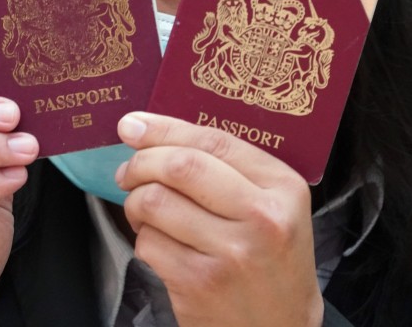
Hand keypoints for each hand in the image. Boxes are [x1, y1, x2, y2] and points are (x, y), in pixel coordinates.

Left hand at [114, 112, 323, 326]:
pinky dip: (144, 239)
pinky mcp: (199, 285)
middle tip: (129, 171)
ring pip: (156, 203)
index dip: (164, 129)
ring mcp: (230, 254)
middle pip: (180, 167)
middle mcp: (260, 217)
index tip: (133, 125)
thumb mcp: (274, 205)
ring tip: (144, 211)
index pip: (214, 141)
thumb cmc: (271, 259)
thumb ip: (231, 168)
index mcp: (282, 187)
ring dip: (136, 203)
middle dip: (141, 162)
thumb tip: (157, 133)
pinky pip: (149, 244)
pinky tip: (160, 244)